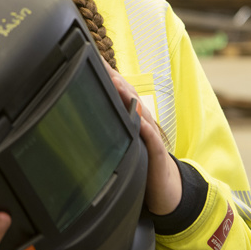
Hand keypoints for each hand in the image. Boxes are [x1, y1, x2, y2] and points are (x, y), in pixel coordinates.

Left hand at [103, 60, 182, 215]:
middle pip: (130, 96)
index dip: (109, 77)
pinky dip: (145, 129)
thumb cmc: (142, 162)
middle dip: (116, 80)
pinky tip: (138, 121)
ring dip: (129, 97)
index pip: (120, 94)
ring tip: (116, 83)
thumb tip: (85, 118)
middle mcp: (142, 123)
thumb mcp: (123, 143)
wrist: (166, 188)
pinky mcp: (157, 153)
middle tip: (101, 65)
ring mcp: (151, 136)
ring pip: (140, 112)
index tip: (93, 61)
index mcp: (133, 119)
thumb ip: (109, 129)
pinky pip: (152, 139)